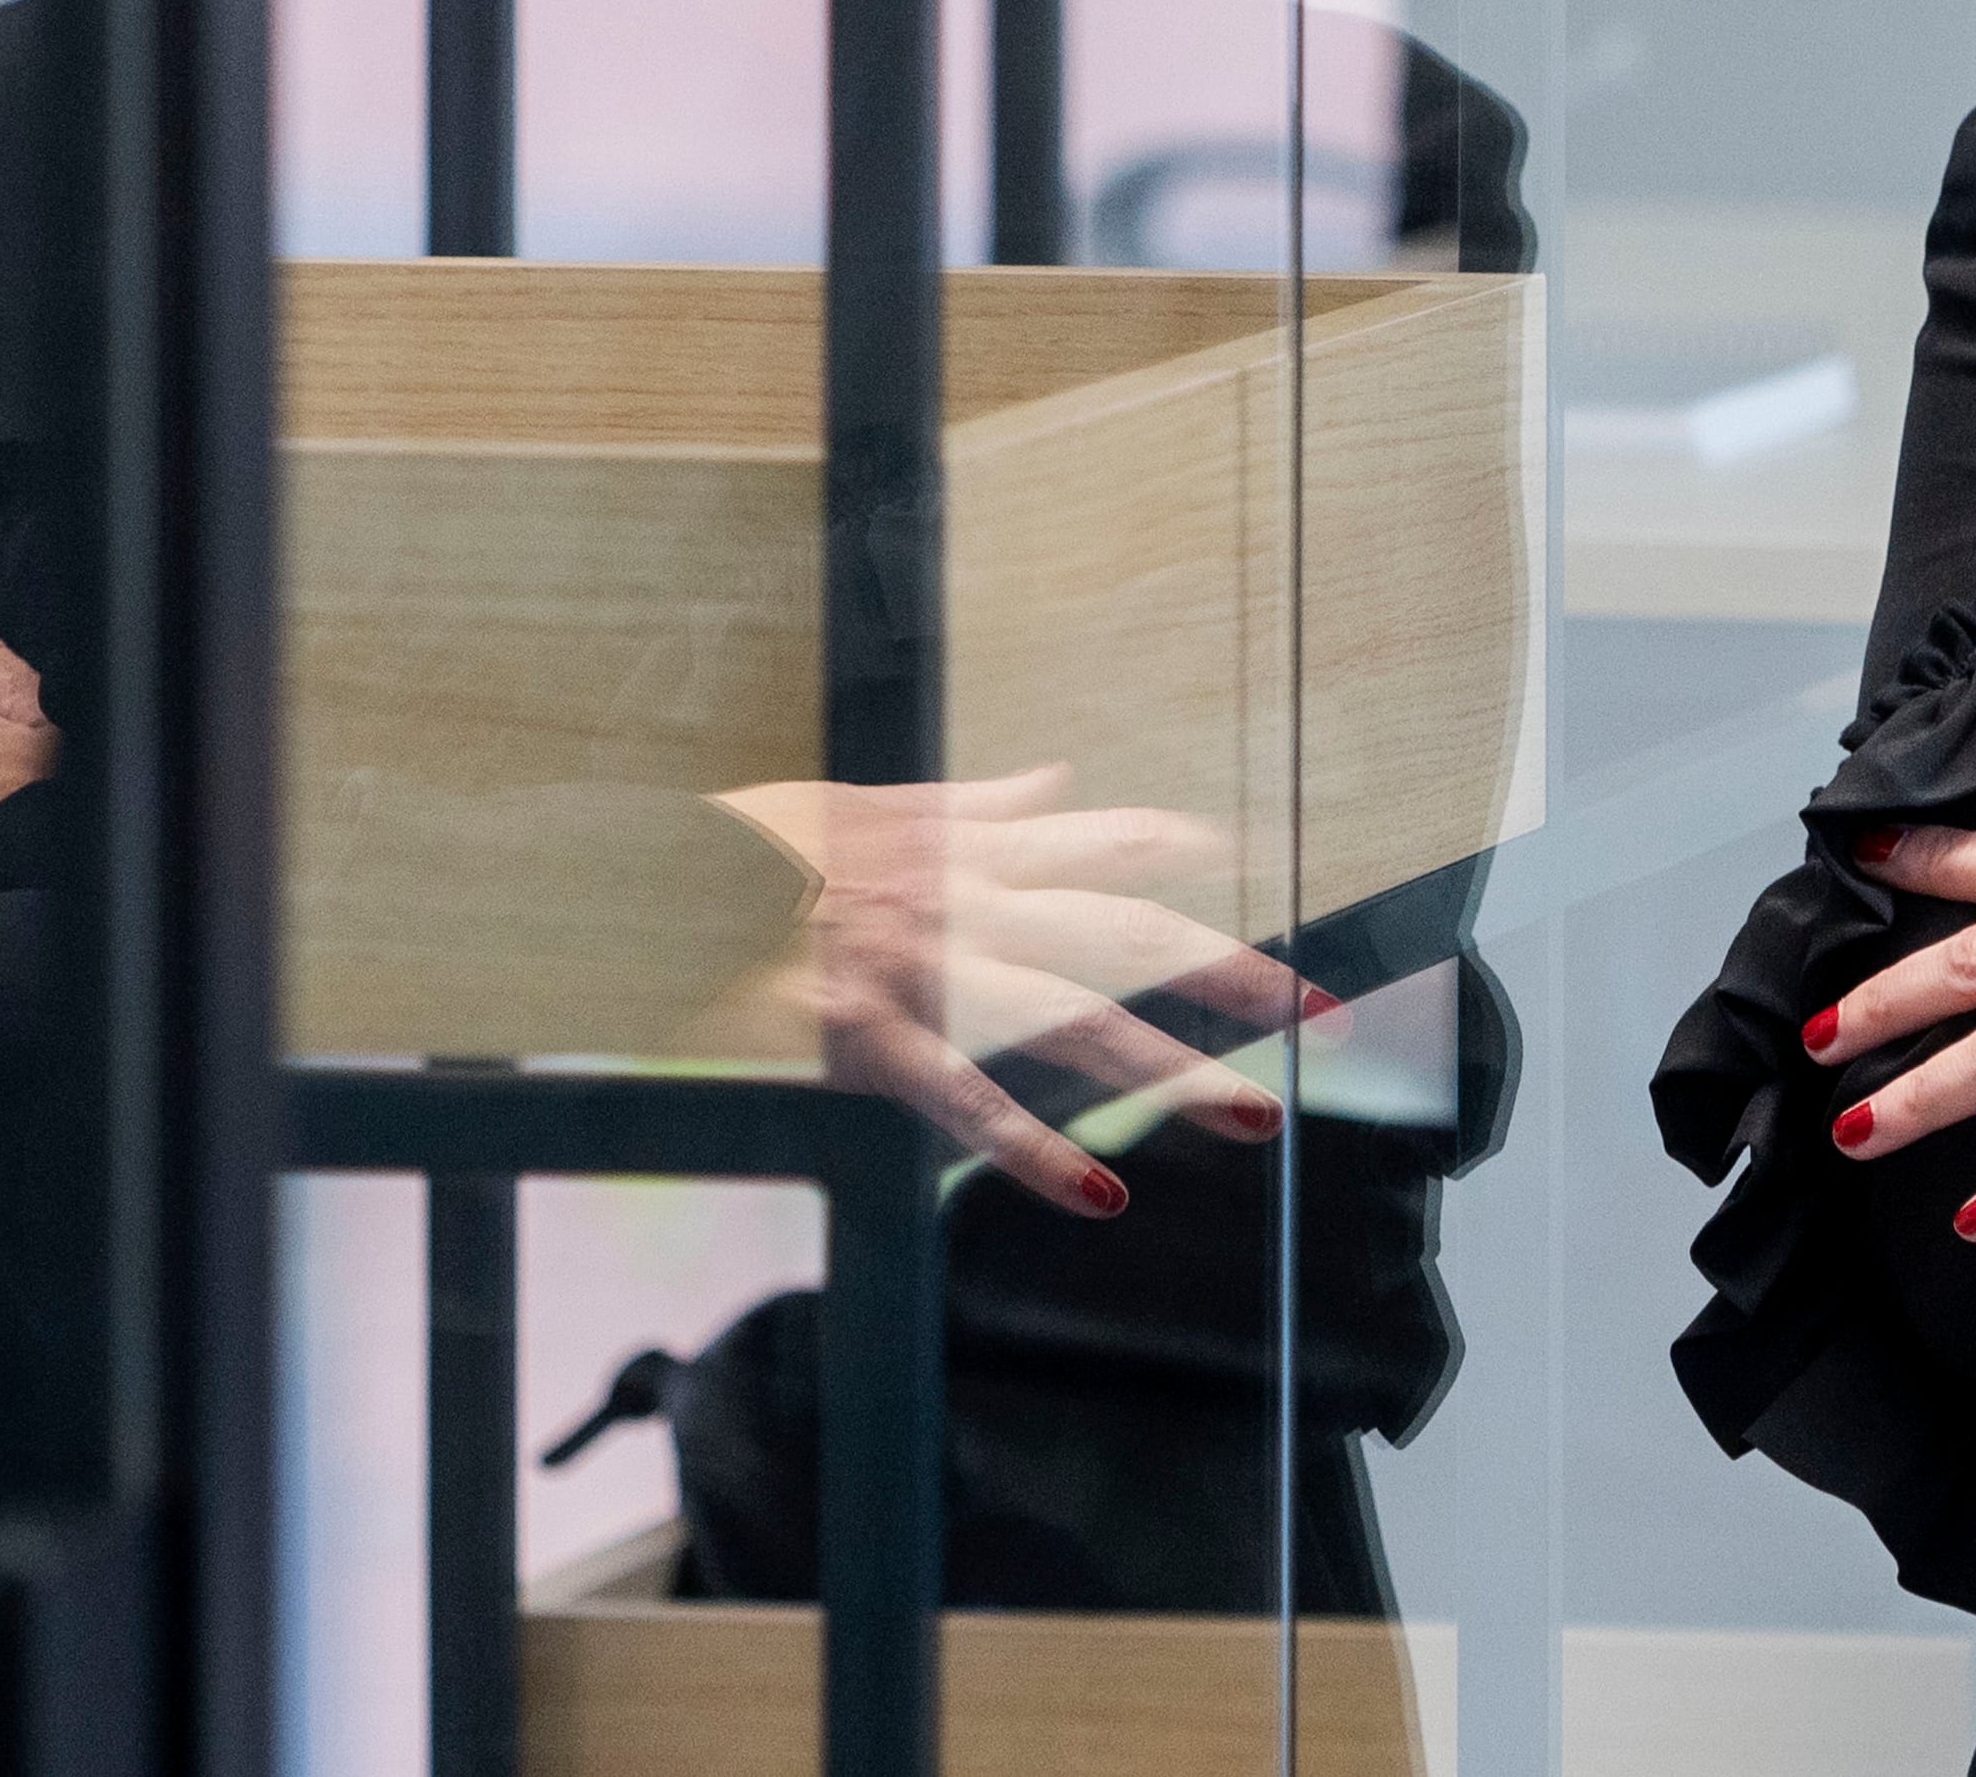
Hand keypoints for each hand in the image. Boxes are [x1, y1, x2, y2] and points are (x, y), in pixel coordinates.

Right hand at [708, 764, 1330, 1220]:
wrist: (650, 878)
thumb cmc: (757, 848)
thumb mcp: (871, 803)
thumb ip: (978, 803)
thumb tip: (1053, 779)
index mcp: (972, 843)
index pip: (1114, 837)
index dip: (1200, 854)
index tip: (1276, 875)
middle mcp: (970, 898)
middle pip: (1130, 930)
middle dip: (1235, 973)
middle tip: (1325, 1014)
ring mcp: (927, 972)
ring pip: (1076, 1021)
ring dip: (1174, 1071)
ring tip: (1259, 1115)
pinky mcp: (872, 1042)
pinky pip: (970, 1104)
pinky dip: (1037, 1152)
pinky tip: (1100, 1196)